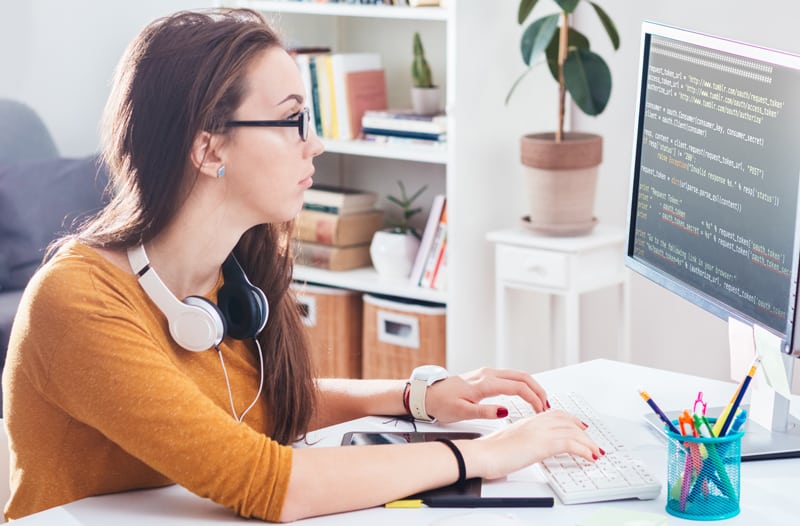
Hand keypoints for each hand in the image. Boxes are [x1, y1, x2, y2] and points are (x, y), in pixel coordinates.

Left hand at [424, 367, 548, 422]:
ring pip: (517, 374)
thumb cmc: (442, 403)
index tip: (541, 410)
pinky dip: (523, 384)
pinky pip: (510, 376)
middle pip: (522, 376)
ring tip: (541, 401)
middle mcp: (488, 374)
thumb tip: (505, 410)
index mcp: (485, 383)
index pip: (518, 387)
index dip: (533, 398)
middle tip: (547, 405)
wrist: (427, 394)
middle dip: (538, 390)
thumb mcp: (462, 412)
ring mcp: (487, 373)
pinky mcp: (485, 376)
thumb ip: (485, 411)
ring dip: (532, 386)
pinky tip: (526, 393)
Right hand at [461, 410, 601, 479]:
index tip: (579, 426)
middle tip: (593, 442)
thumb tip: (526, 448)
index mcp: (528, 421)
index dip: (571, 420)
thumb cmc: (488, 451)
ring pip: (573, 431)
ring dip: (588, 443)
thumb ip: (521, 441)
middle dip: (583, 432)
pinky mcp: (543, 443)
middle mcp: (536, 423)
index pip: (555, 415)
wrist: (482, 453)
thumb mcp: (508, 442)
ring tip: (595, 452)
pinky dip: (585, 450)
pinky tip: (589, 457)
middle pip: (567, 421)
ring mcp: (540, 432)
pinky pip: (571, 444)